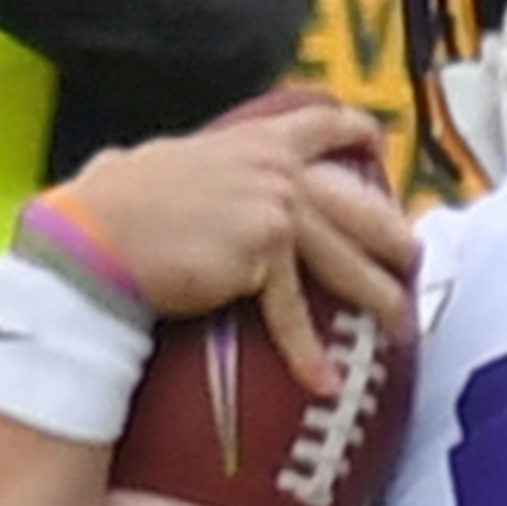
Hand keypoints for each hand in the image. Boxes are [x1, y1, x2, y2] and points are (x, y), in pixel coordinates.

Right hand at [48, 93, 418, 393]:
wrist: (93, 237)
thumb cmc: (110, 204)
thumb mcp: (165, 163)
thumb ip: (196, 164)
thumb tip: (171, 169)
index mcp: (255, 140)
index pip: (322, 123)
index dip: (357, 132)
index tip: (378, 145)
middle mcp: (276, 169)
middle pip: (355, 204)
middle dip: (391, 235)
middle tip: (413, 261)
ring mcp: (276, 208)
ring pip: (344, 261)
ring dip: (377, 298)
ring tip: (400, 327)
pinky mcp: (264, 255)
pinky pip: (295, 313)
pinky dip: (309, 354)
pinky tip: (326, 382)